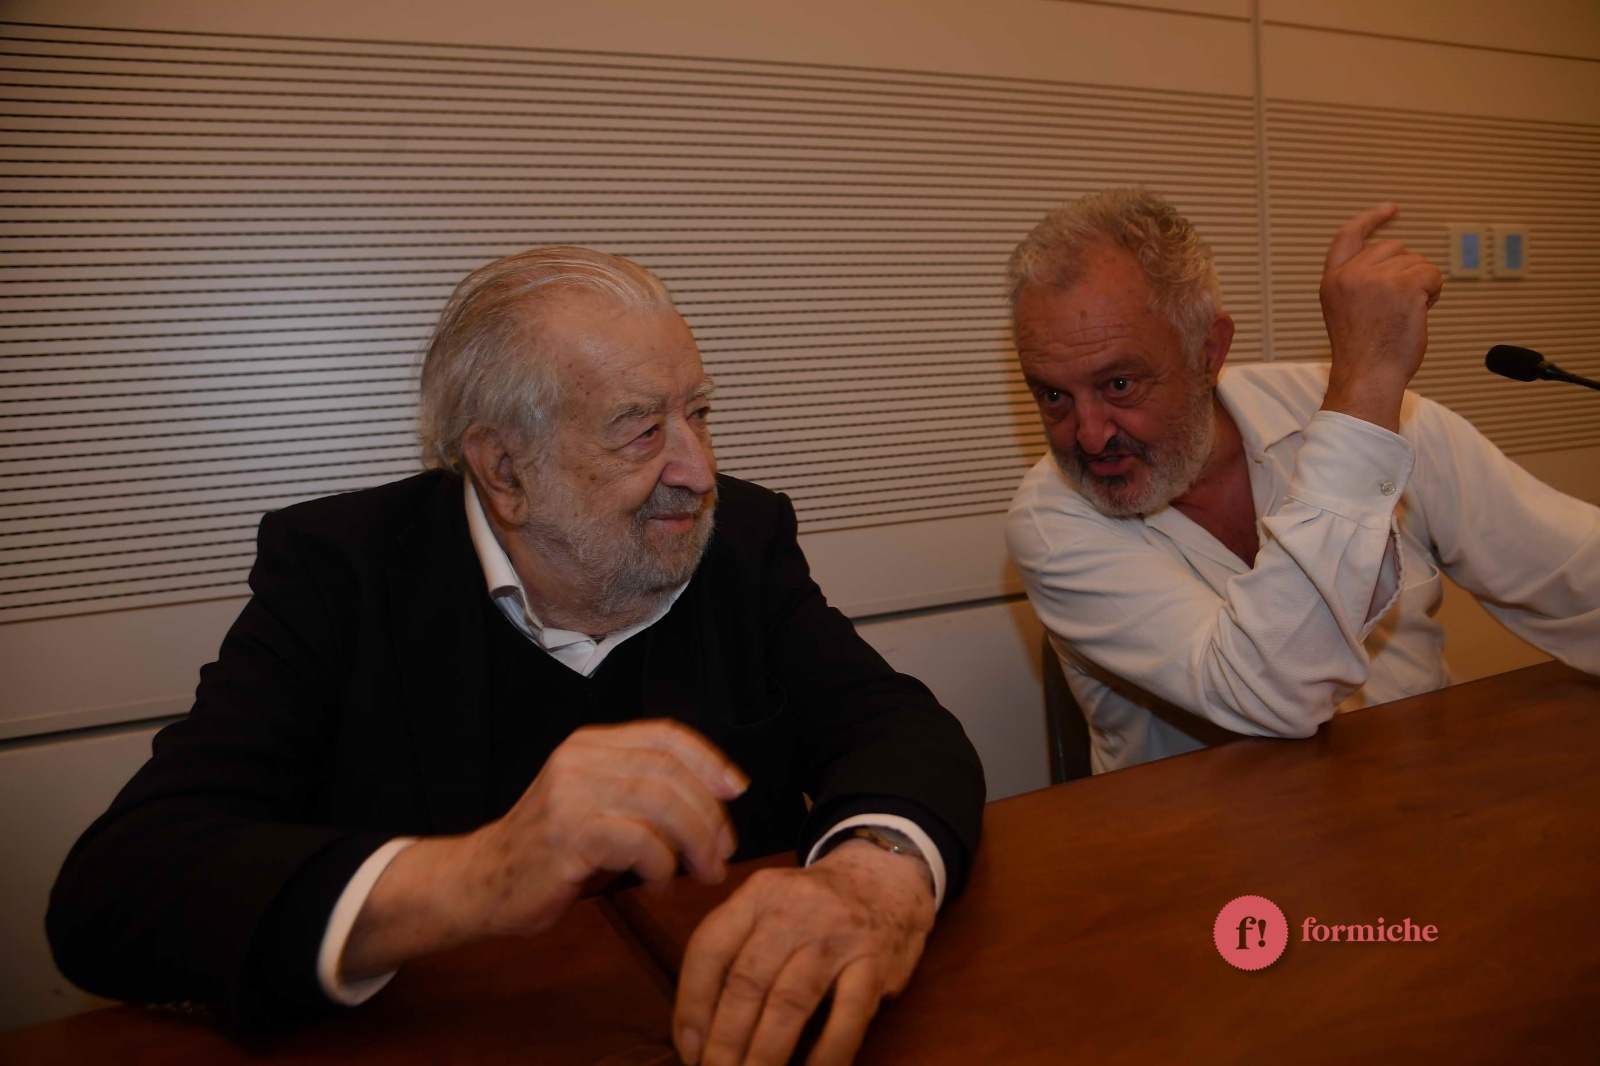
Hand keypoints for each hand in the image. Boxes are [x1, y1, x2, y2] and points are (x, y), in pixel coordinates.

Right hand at [342, 720, 745, 978]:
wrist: (481, 883)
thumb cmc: (550, 852)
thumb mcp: (598, 805)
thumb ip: (643, 791)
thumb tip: (716, 798)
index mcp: (591, 745)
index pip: (666, 735)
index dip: (709, 760)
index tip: (736, 790)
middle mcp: (580, 760)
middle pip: (670, 772)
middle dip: (709, 815)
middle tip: (721, 852)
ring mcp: (570, 794)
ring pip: (661, 804)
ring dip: (694, 843)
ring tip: (702, 872)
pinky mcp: (566, 834)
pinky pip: (639, 842)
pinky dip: (662, 866)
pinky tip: (659, 882)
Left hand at [673, 839, 936, 1065]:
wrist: (886, 875)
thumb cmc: (814, 906)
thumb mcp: (769, 904)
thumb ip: (736, 949)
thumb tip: (698, 1029)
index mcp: (758, 894)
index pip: (710, 949)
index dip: (691, 1005)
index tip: (688, 1049)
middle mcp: (794, 910)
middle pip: (747, 982)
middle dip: (724, 1042)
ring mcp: (837, 935)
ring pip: (790, 1002)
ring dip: (764, 1054)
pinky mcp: (875, 963)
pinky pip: (846, 1018)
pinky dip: (824, 1055)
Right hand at [1318, 203, 1443, 430]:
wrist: (1368, 377)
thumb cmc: (1363, 353)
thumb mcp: (1347, 310)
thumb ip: (1360, 282)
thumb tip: (1397, 258)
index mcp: (1333, 280)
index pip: (1349, 236)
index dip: (1371, 219)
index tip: (1390, 210)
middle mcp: (1351, 274)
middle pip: (1393, 248)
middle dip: (1405, 269)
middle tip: (1401, 303)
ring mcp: (1377, 278)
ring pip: (1416, 262)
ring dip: (1421, 285)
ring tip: (1406, 314)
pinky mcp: (1404, 286)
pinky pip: (1432, 274)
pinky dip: (1434, 292)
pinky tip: (1420, 313)